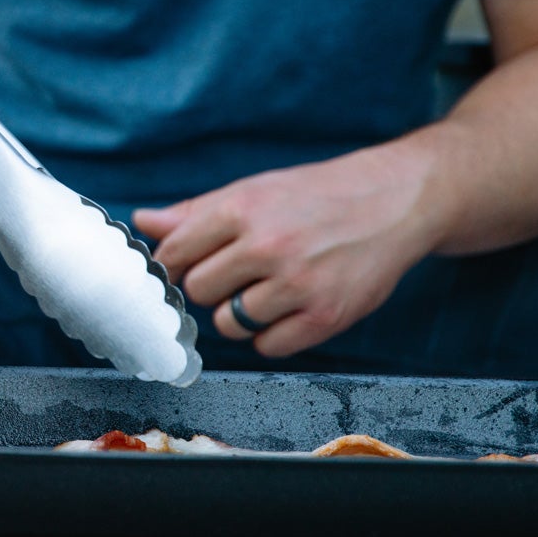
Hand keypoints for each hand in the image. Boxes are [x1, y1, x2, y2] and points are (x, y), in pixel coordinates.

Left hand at [132, 145, 445, 356]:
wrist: (395, 201)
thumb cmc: (315, 196)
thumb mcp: (253, 191)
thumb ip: (195, 213)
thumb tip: (143, 222)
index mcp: (242, 210)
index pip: (175, 255)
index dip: (175, 265)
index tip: (185, 266)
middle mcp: (268, 247)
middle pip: (199, 291)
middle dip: (211, 287)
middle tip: (237, 273)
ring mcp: (298, 284)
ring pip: (229, 324)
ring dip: (239, 313)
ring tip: (266, 289)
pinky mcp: (326, 316)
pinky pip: (268, 346)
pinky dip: (270, 334)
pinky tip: (287, 308)